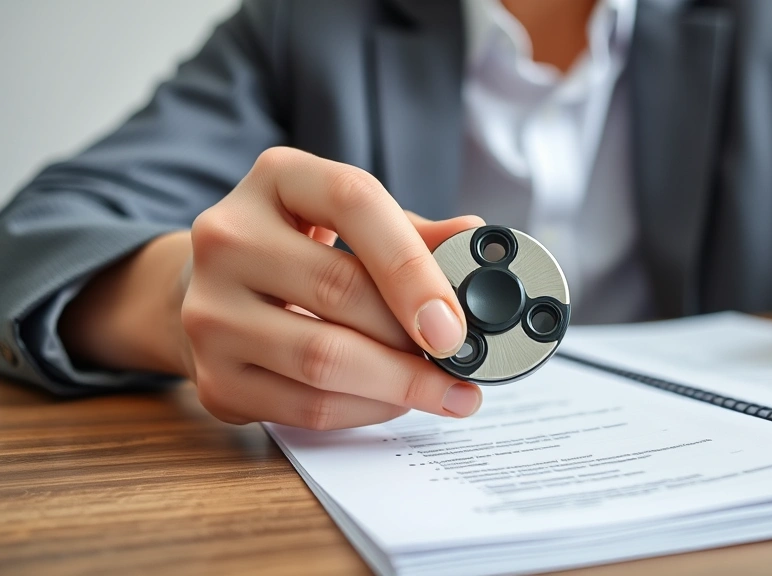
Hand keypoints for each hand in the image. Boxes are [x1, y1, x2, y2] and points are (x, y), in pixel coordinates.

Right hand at [63, 147, 483, 428]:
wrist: (212, 288)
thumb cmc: (300, 248)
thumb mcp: (352, 222)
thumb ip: (414, 235)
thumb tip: (477, 239)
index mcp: (278, 178)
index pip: (353, 202)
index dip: (412, 265)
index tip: (454, 321)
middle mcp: (228, 235)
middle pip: (339, 290)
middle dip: (414, 339)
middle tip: (463, 363)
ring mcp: (210, 309)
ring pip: (322, 360)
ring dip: (398, 385)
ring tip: (443, 390)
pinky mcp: (211, 376)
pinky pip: (304, 407)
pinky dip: (364, 411)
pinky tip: (395, 403)